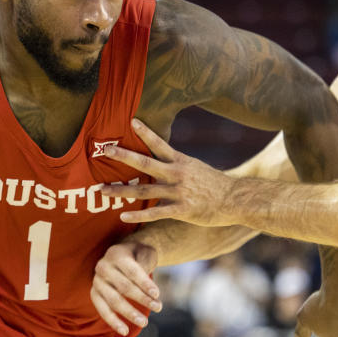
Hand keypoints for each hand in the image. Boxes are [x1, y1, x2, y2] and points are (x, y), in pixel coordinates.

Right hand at [92, 242, 161, 335]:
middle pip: (124, 286)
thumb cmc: (138, 256)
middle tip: (158, 307)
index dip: (145, 283)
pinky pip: (103, 310)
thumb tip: (148, 289)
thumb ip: (146, 264)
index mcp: (116, 254)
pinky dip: (113, 322)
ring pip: (113, 300)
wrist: (123, 256)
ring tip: (144, 322)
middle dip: (142, 299)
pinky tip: (124, 331)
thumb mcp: (146, 253)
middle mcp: (103, 266)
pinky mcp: (94, 294)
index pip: (132, 271)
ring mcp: (97, 281)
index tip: (157, 294)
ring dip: (130, 313)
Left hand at [102, 119, 236, 225]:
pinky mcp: (181, 210)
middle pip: (145, 163)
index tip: (131, 121)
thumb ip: (178, 165)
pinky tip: (122, 215)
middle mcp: (177, 174)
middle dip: (123, 156)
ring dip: (121, 191)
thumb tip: (162, 159)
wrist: (235, 199)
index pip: (159, 143)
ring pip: (143, 191)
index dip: (145, 132)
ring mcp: (178, 192)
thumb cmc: (215, 184)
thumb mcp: (196, 168)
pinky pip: (155, 213)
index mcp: (181, 161)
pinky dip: (137, 215)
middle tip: (105, 150)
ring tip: (102, 190)